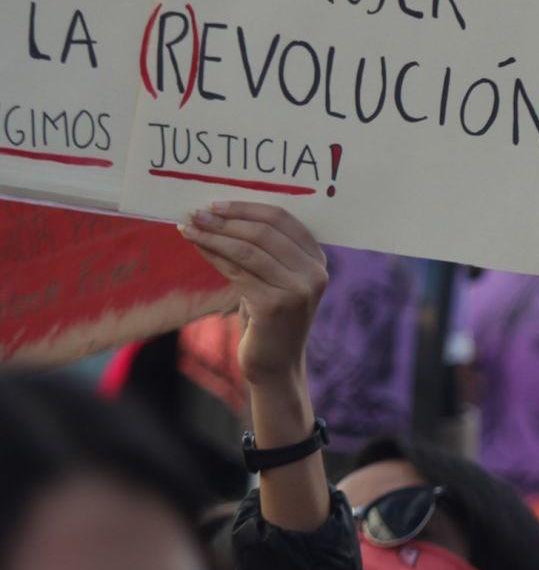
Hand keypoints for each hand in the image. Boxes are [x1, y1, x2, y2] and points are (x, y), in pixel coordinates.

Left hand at [179, 201, 327, 385]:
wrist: (275, 365)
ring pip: (248, 249)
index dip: (247, 208)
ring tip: (189, 227)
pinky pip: (237, 270)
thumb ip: (263, 252)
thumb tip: (220, 215)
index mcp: (317, 260)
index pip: (283, 219)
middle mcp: (314, 273)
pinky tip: (197, 247)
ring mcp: (298, 290)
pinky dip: (213, 255)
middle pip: (265, 231)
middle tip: (197, 214)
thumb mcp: (274, 280)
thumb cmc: (269, 320)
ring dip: (213, 235)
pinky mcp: (276, 305)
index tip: (216, 204)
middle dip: (226, 220)